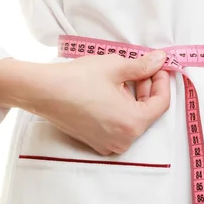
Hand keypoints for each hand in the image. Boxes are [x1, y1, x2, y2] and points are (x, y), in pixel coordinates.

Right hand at [0, 51, 170, 155]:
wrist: (41, 91)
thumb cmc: (76, 79)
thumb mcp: (116, 66)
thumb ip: (143, 66)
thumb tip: (160, 60)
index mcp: (132, 124)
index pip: (161, 103)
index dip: (162, 81)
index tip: (158, 66)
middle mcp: (123, 140)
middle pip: (147, 111)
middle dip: (147, 87)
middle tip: (141, 67)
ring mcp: (109, 144)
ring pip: (132, 118)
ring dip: (133, 97)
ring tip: (124, 75)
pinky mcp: (96, 142)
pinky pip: (118, 125)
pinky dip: (120, 108)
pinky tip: (112, 89)